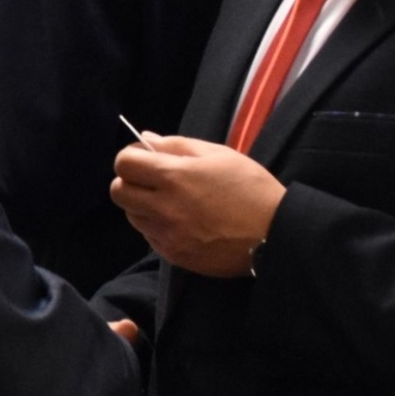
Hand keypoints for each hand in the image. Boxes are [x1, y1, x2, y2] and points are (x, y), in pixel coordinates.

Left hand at [110, 134, 285, 276]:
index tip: (146, 159)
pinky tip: (182, 222)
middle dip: (131, 182)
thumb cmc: (250, 187)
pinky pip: (150, 236)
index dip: (131, 158)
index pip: (124, 163)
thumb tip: (145, 139)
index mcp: (174, 176)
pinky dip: (158, 227)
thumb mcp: (218, 155)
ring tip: (171, 202)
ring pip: (132, 216)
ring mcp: (167, 235)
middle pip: (119, 192)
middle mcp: (163, 207)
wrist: (275, 234)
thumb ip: (177, 145)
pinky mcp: (174, 256)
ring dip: (142, 206)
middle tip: (154, 181)